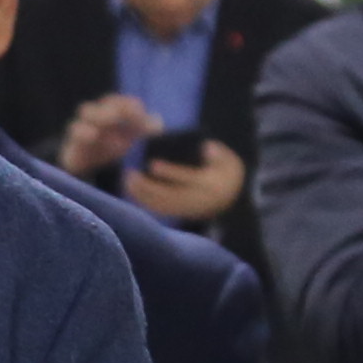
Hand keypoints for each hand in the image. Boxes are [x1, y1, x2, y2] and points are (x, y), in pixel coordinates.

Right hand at [58, 92, 155, 174]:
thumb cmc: (108, 145)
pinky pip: (76, 130)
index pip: (123, 101)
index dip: (131, 104)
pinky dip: (84, 131)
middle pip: (106, 102)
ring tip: (112, 119)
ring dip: (100, 114)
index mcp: (112, 110)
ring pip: (87, 111)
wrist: (84, 162)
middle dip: (118, 106)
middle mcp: (98, 113)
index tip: (141, 111)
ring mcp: (84, 123)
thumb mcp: (127, 138)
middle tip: (130, 112)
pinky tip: (93, 135)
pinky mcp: (73, 138)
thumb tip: (160, 123)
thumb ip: (141, 129)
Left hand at [123, 143, 245, 226]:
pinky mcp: (182, 214)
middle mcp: (197, 200)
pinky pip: (162, 210)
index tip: (152, 164)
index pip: (187, 179)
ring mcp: (189, 209)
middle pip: (169, 195)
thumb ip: (220, 154)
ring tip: (128, 182)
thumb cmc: (228, 175)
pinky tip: (133, 193)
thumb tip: (206, 148)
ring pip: (163, 205)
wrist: (234, 202)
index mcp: (209, 184)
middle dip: (148, 187)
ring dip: (143, 196)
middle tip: (131, 175)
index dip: (170, 172)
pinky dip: (146, 203)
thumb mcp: (231, 162)